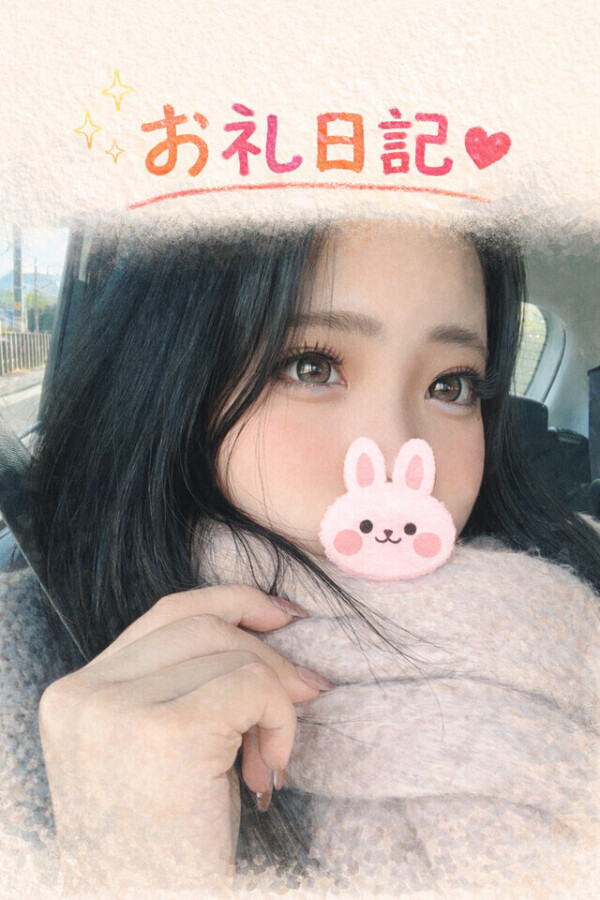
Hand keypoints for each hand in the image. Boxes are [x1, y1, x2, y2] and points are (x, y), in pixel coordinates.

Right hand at [38, 585, 329, 892]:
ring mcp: (117, 711)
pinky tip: (270, 770)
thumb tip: (272, 625)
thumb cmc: (164, 849)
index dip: (231, 603)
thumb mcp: (157, 751)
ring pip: (231, 653)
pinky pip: (251, 686)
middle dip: (266, 655)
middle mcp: (84, 695)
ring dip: (274, 700)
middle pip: (200, 625)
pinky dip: (280, 720)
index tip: (281, 616)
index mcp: (74, 695)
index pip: (165, 615)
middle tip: (303, 697)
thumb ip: (185, 683)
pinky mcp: (167, 733)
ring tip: (267, 761)